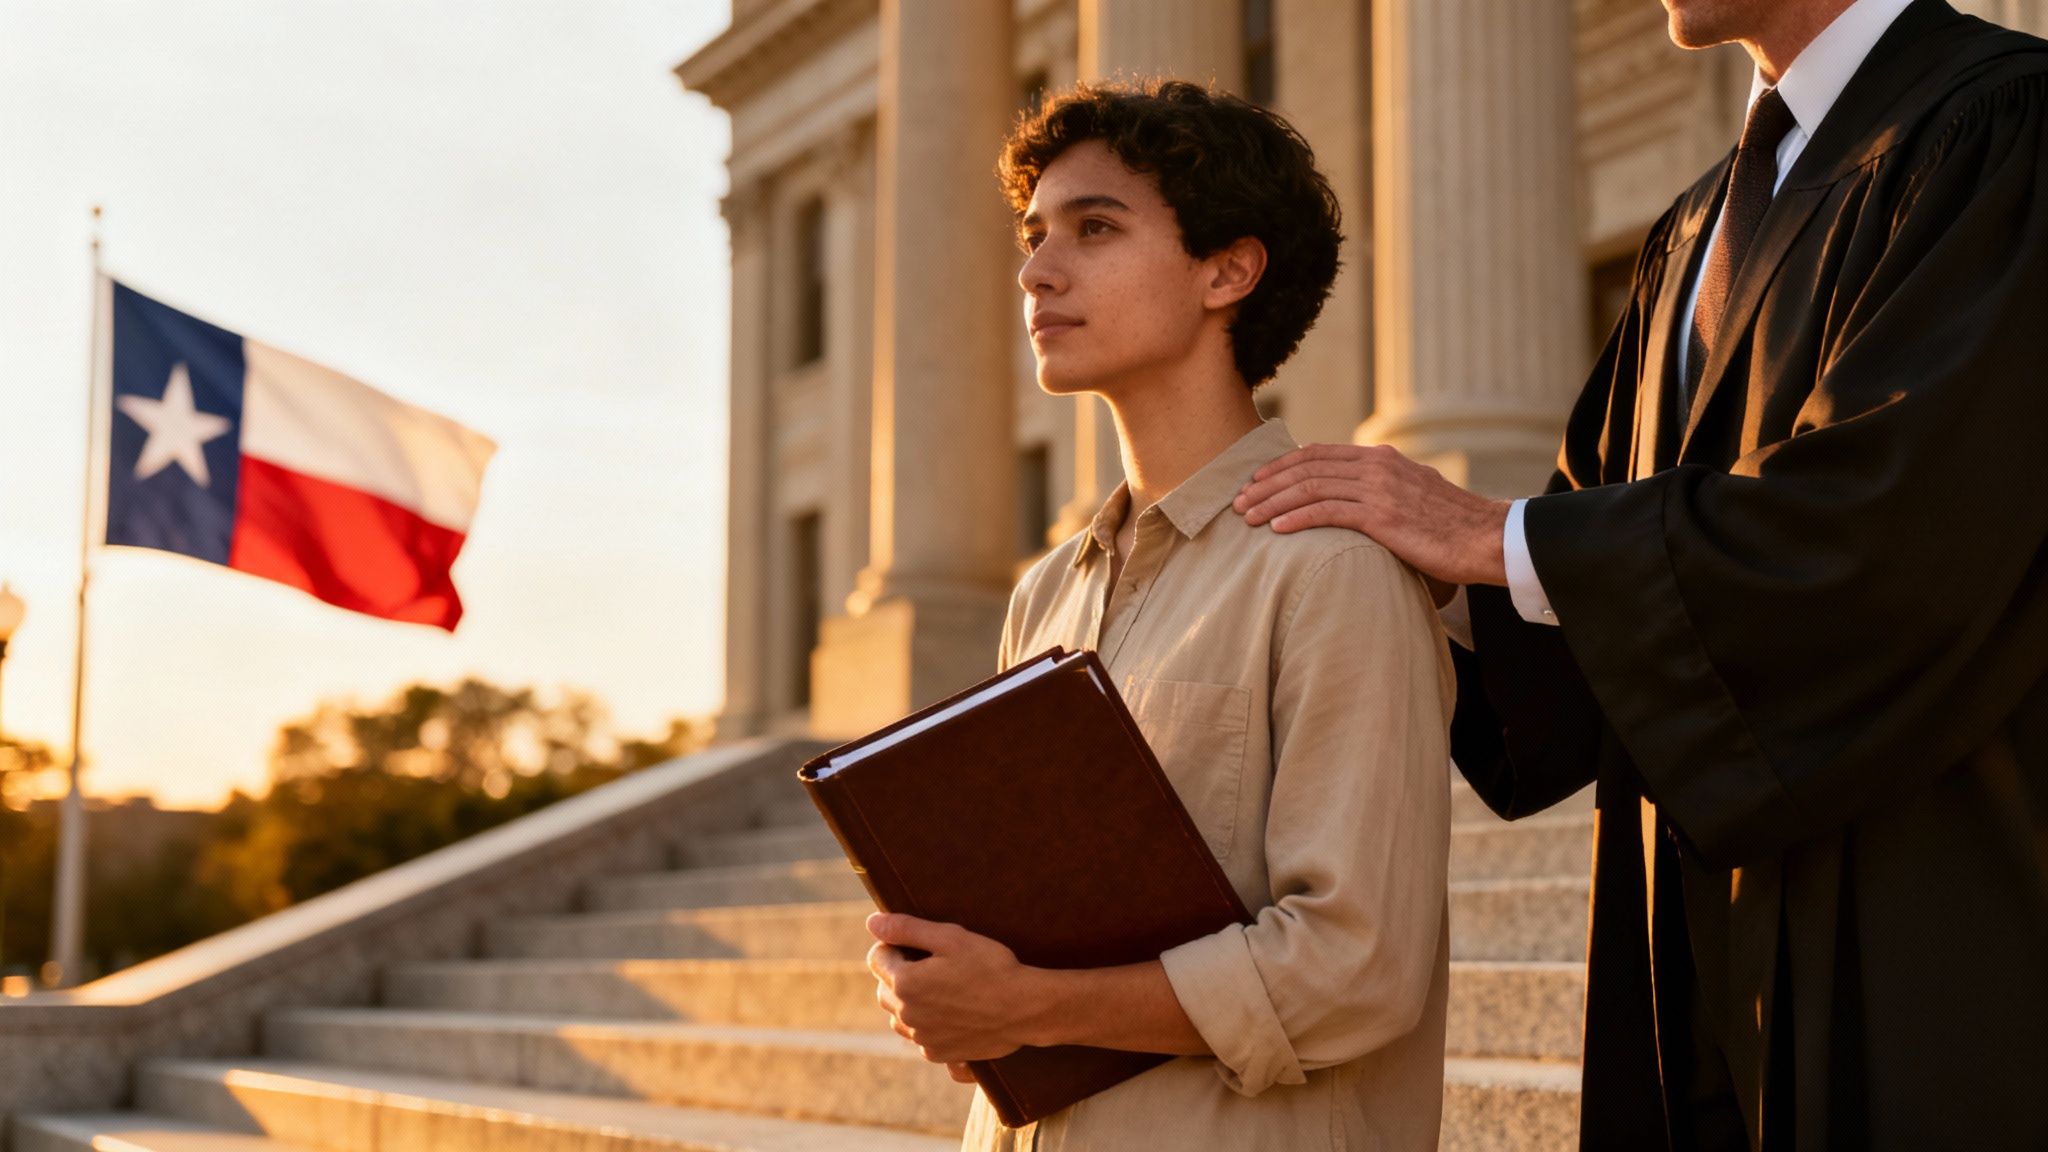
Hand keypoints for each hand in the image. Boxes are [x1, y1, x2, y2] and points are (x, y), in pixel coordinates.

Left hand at [866, 912, 1048, 1065]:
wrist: (1024, 1009)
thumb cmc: (990, 967)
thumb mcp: (950, 937)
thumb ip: (906, 928)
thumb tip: (872, 922)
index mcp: (904, 983)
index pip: (876, 958)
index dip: (895, 945)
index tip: (918, 944)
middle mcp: (906, 1014)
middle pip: (883, 988)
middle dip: (899, 973)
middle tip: (933, 964)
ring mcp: (921, 1037)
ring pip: (898, 1015)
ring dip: (909, 1001)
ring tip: (941, 988)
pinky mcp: (937, 1053)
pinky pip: (918, 1036)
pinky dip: (926, 1024)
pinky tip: (951, 1012)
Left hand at [1233, 443, 1510, 591]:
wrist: (1486, 538)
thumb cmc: (1450, 526)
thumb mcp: (1412, 495)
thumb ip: (1379, 491)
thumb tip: (1348, 501)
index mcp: (1380, 458)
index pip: (1318, 454)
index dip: (1281, 467)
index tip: (1256, 482)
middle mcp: (1376, 466)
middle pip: (1306, 467)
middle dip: (1267, 484)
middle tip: (1239, 501)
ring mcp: (1379, 489)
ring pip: (1310, 488)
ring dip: (1272, 503)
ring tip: (1248, 518)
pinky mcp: (1382, 516)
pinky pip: (1327, 512)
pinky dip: (1296, 518)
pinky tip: (1276, 530)